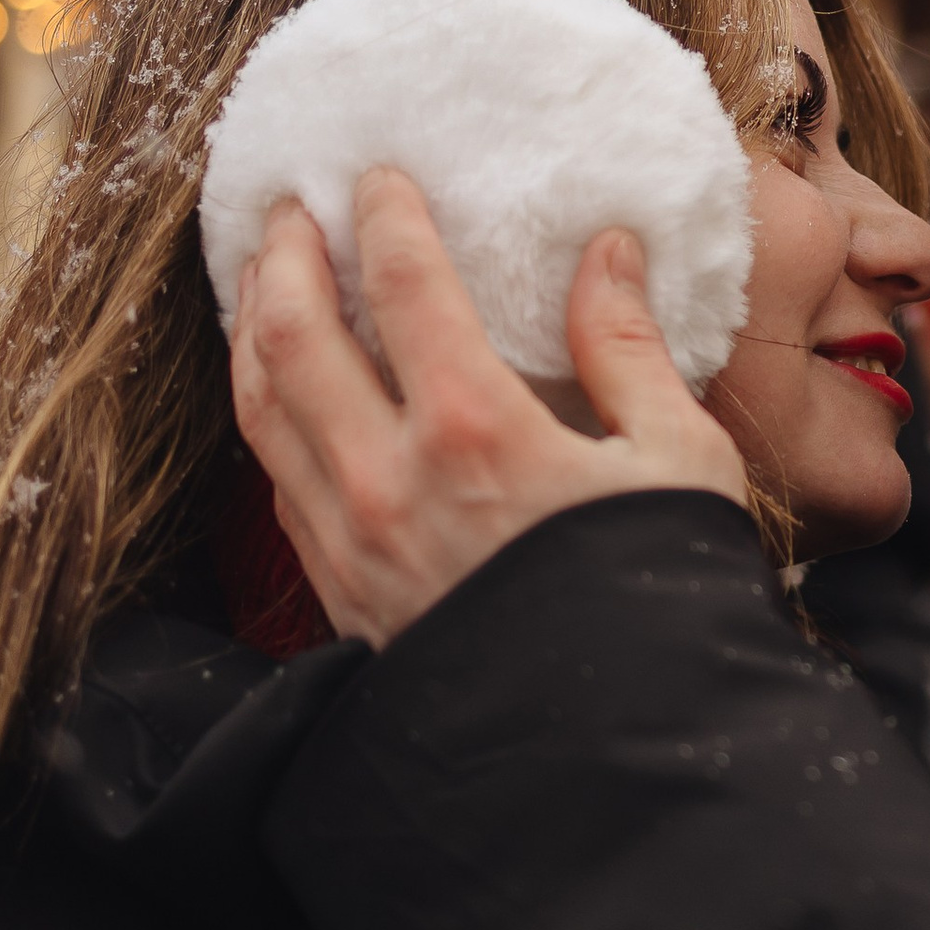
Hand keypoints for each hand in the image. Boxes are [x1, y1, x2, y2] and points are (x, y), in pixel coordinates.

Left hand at [232, 169, 747, 647]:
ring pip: (260, 410)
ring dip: (252, 329)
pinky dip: (267, 416)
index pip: (402, 286)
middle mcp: (390, 481)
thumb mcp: (678, 459)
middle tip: (287, 208)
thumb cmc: (658, 597)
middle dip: (283, 256)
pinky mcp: (342, 595)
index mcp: (477, 432)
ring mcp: (352, 544)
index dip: (384, 216)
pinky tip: (285, 392)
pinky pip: (278, 482)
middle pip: (293, 335)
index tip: (379, 175)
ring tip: (261, 281)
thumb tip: (609, 251)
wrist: (613, 753)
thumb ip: (627, 348)